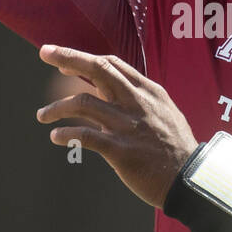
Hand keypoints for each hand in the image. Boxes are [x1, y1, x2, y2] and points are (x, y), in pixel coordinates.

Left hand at [36, 46, 197, 207]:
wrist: (188, 179)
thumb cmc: (175, 147)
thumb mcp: (165, 113)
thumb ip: (141, 100)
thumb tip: (115, 92)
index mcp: (148, 92)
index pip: (112, 64)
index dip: (84, 59)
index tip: (63, 62)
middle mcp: (137, 103)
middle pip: (98, 69)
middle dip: (68, 57)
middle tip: (44, 52)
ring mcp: (128, 125)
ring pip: (83, 102)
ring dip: (56, 108)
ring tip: (42, 115)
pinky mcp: (120, 150)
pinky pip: (85, 136)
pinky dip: (66, 134)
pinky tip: (56, 137)